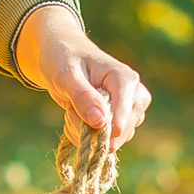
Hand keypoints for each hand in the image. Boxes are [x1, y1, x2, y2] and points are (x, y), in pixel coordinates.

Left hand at [15, 5, 150, 151]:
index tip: (84, 126)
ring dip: (88, 134)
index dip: (107, 128)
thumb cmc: (63, 58)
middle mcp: (133, 95)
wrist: (60, 54)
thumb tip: (100, 123)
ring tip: (70, 112)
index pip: (125, 114)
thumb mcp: (66, 75)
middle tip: (69, 112)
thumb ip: (82, 96)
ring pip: (115, 138)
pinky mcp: (119, 118)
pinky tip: (74, 119)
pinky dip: (87, 137)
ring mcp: (128, 108)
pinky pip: (108, 140)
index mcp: (125, 79)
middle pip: (123, 131)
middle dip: (92, 130)